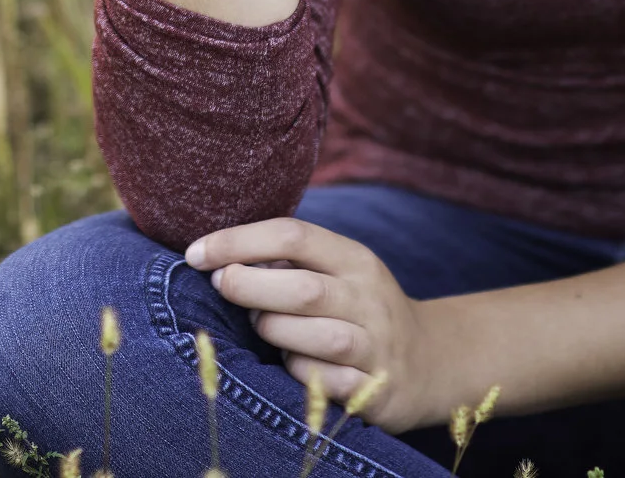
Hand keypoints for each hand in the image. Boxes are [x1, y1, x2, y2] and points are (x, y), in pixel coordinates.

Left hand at [187, 217, 450, 431]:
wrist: (429, 361)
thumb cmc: (359, 309)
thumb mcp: (338, 272)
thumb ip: (289, 260)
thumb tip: (217, 255)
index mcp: (354, 259)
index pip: (293, 235)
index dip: (237, 241)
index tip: (196, 253)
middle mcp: (369, 298)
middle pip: (302, 287)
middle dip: (248, 286)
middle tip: (220, 286)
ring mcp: (376, 345)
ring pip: (317, 337)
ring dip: (274, 331)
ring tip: (261, 326)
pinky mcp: (376, 388)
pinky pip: (327, 381)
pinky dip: (300, 372)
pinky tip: (290, 364)